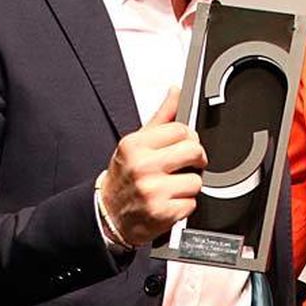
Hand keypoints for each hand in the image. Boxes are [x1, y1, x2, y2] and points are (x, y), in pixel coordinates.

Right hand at [99, 87, 205, 245]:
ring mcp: (152, 191)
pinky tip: (169, 202)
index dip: (188, 138)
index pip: (181, 130)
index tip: (184, 145)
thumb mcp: (137, 142)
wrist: (108, 214)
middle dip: (195, 159)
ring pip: (196, 180)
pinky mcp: (162, 213)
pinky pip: (192, 204)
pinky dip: (184, 205)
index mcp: (135, 145)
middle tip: (184, 165)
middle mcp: (142, 167)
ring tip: (172, 186)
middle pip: (194, 151)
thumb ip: (162, 116)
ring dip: (189, 186)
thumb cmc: (125, 177)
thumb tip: (176, 92)